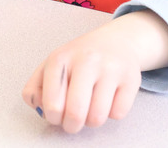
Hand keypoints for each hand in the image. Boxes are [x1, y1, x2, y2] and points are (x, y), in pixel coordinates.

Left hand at [21, 10, 167, 132]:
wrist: (116, 41)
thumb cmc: (78, 59)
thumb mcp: (53, 65)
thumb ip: (36, 87)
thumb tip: (39, 108)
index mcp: (60, 58)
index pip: (51, 103)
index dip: (53, 117)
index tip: (56, 115)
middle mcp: (86, 60)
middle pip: (75, 113)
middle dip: (71, 126)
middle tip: (72, 123)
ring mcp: (110, 68)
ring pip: (97, 117)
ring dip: (91, 121)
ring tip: (90, 108)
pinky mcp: (131, 78)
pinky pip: (118, 114)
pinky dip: (111, 113)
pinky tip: (108, 99)